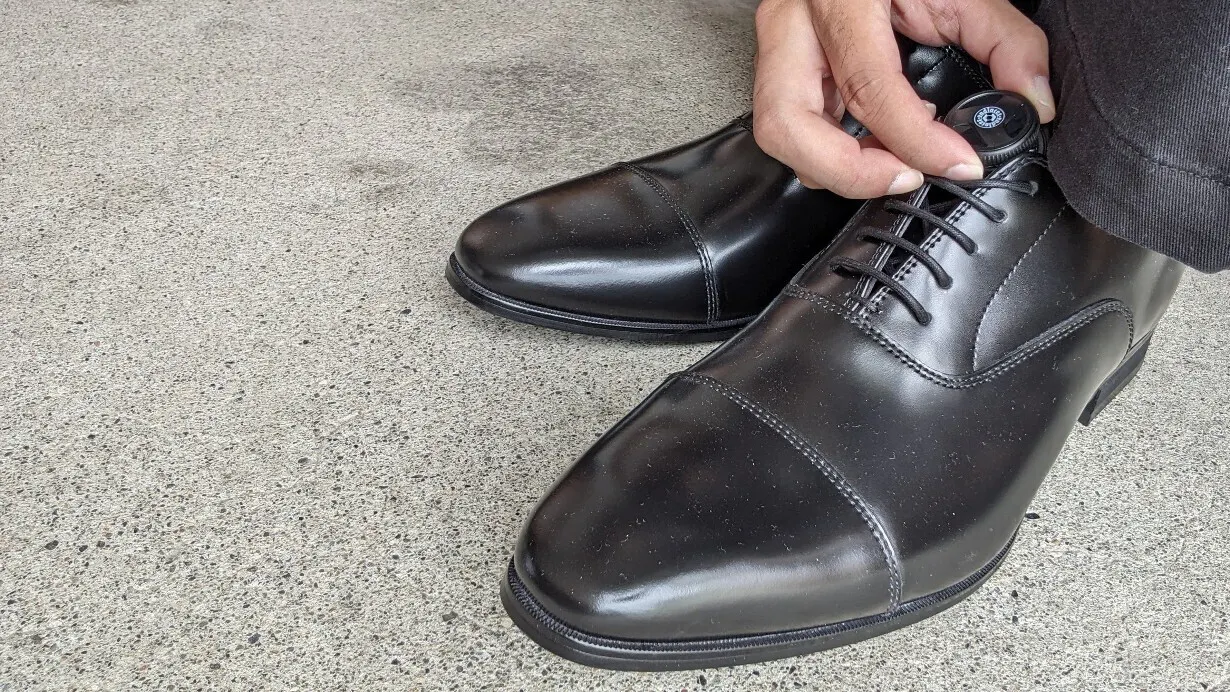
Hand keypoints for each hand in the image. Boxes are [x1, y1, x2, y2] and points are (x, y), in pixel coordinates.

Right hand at [752, 0, 1053, 197]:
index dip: (916, 141)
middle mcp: (791, 23)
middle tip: (902, 177)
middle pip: (788, 126)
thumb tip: (1032, 102)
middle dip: (846, 171)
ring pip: (778, 135)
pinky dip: (828, 150)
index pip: (868, 88)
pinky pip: (789, 127)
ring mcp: (774, 47)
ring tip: (890, 160)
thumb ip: (1004, 41)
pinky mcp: (775, 68)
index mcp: (840, 0)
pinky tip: (871, 141)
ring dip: (833, 166)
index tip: (958, 163)